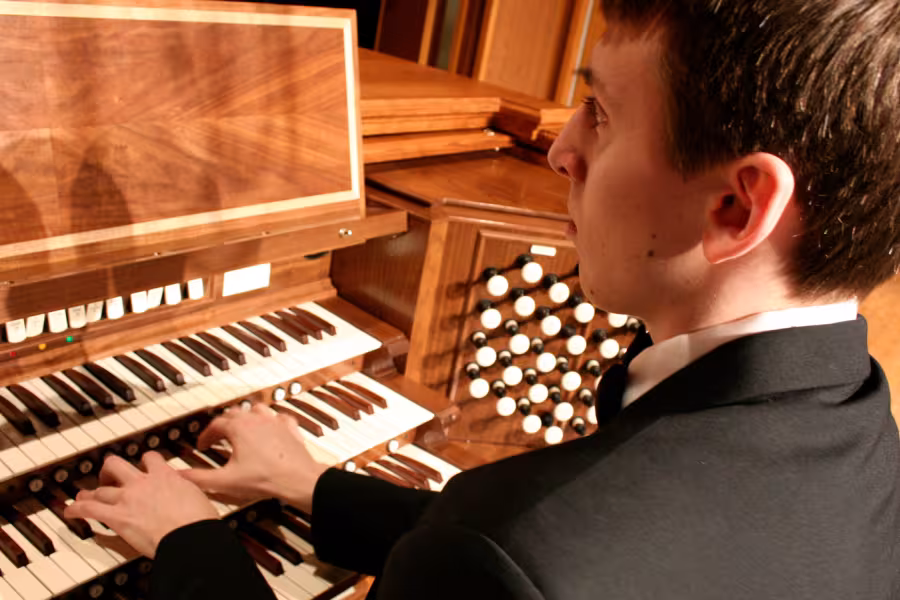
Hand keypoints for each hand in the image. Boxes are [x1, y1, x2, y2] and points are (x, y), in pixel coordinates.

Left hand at [64, 452, 217, 557]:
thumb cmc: (198, 522)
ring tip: (84, 495)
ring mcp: (128, 498)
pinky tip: (70, 512)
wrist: (190, 536)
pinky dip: (76, 510)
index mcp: (166, 476)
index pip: (150, 458)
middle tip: (108, 476)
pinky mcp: (117, 517)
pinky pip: (89, 509)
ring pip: (101, 489)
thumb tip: (190, 495)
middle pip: (117, 465)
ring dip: (90, 493)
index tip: (143, 465)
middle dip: (109, 470)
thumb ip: (187, 492)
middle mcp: (144, 483)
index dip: (144, 461)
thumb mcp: (199, 497)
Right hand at [180, 403, 328, 513]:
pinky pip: (280, 417)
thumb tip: (179, 475)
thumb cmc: (264, 479)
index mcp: (239, 428)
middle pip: (234, 414)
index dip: (206, 435)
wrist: (297, 479)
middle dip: (223, 425)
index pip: (215, 425)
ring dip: (246, 418)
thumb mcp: (225, 481)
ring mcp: (275, 422)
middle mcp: (256, 420)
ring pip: (256, 410)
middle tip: (218, 438)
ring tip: (241, 430)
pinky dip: (272, 421)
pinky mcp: (290, 428)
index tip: (202, 446)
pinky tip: (270, 429)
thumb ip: (199, 478)